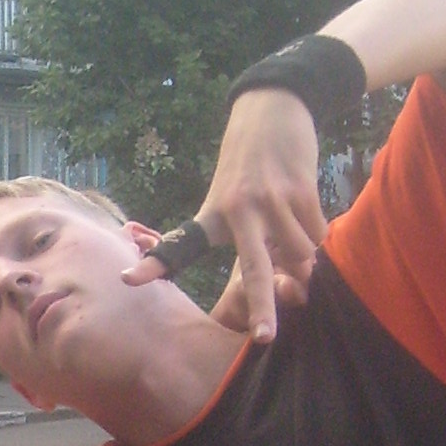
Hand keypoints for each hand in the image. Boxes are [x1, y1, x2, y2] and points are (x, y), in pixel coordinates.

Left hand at [123, 90, 329, 343]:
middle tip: (264, 338)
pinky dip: (317, 232)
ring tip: (295, 233)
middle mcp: (239, 211)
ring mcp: (271, 200)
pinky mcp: (300, 190)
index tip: (128, 280)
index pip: (182, 244)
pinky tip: (305, 210)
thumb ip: (248, 237)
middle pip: (253, 270)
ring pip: (300, 255)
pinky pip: (317, 233)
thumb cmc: (248, 163)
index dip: (154, 263)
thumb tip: (288, 277)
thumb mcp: (228, 194)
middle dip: (260, 307)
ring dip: (305, 257)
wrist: (272, 108)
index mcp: (214, 215)